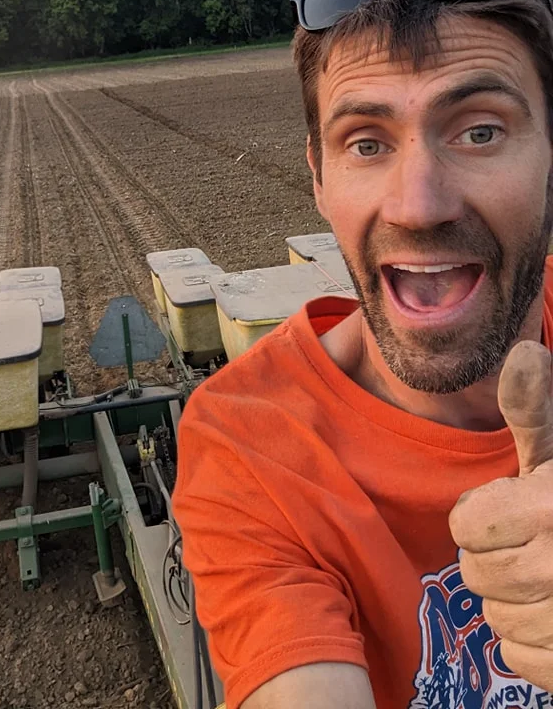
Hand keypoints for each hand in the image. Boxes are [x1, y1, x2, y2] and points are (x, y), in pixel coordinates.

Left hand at [449, 340, 552, 689]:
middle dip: (494, 557)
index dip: (481, 516)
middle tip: (531, 544)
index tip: (511, 509)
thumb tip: (523, 350)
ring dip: (512, 601)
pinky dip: (531, 644)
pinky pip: (521, 660)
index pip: (465, 527)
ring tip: (546, 578)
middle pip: (476, 574)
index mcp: (552, 508)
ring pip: (496, 621)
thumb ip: (534, 411)